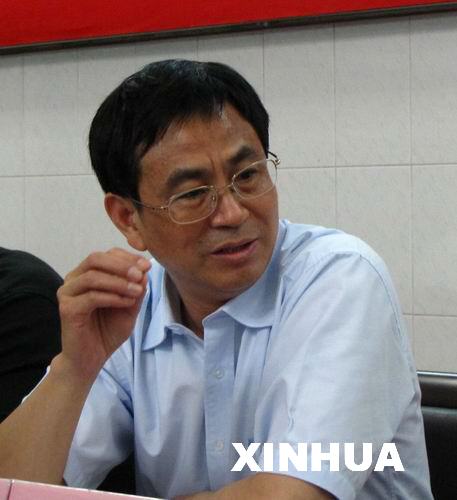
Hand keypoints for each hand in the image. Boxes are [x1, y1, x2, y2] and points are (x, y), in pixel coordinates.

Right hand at [56, 248, 150, 379]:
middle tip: (140, 274)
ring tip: (138, 291)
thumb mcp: (130, 306)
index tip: (147, 266)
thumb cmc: (108, 330)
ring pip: (93, 276)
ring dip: (119, 282)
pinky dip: (113, 297)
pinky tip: (127, 302)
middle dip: (122, 265)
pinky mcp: (67, 309)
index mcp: (88, 273)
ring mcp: (67, 293)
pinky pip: (91, 296)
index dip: (128, 257)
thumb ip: (135, 288)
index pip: (107, 255)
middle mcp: (74, 279)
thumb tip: (144, 271)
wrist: (91, 358)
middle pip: (96, 258)